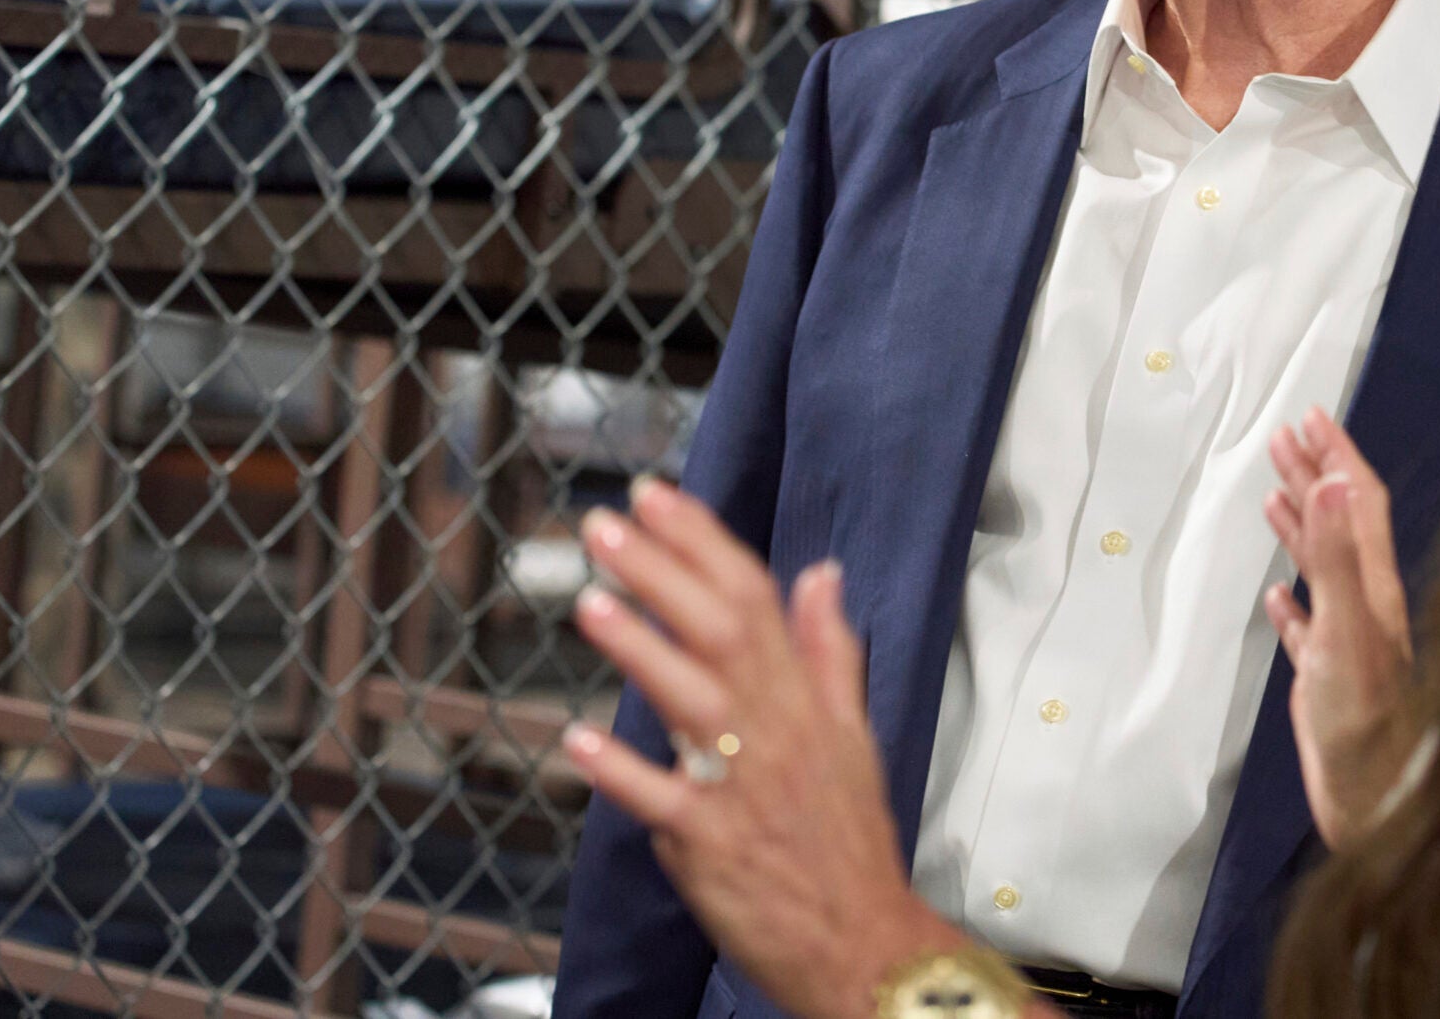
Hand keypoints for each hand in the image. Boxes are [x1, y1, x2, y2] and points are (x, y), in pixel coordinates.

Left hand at [564, 480, 959, 1018]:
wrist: (863, 944)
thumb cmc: (847, 840)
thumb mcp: (856, 734)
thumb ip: (831, 652)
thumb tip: (822, 574)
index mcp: (806, 701)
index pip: (755, 598)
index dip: (702, 543)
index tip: (656, 496)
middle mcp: (776, 732)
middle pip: (720, 633)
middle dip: (662, 572)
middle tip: (604, 525)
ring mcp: (743, 788)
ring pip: (693, 702)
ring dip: (642, 648)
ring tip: (590, 601)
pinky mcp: (710, 845)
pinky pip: (662, 801)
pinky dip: (622, 770)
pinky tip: (576, 740)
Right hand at [1263, 407, 1419, 848]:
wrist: (1379, 798)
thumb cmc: (1366, 717)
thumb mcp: (1346, 628)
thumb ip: (1335, 557)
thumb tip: (1327, 482)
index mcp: (1375, 584)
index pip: (1355, 500)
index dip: (1334, 454)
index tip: (1309, 416)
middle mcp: (1366, 604)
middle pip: (1338, 523)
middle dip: (1312, 474)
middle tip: (1281, 437)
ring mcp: (1348, 641)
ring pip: (1323, 570)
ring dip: (1299, 527)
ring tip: (1273, 495)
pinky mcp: (1329, 678)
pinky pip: (1308, 627)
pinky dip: (1290, 602)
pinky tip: (1276, 595)